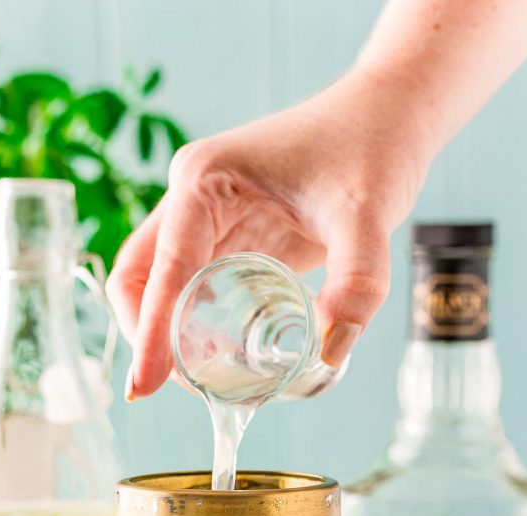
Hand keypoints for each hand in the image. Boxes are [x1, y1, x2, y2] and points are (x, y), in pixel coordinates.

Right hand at [106, 65, 433, 398]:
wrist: (390, 114)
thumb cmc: (373, 146)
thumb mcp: (369, 214)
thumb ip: (356, 284)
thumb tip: (330, 352)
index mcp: (204, 182)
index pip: (161, 272)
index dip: (150, 336)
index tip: (140, 390)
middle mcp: (191, 197)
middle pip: (136, 279)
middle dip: (146, 336)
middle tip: (182, 386)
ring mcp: (205, 216)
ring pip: (156, 285)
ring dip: (165, 332)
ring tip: (206, 376)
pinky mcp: (227, 233)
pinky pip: (191, 285)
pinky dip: (192, 322)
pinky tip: (221, 353)